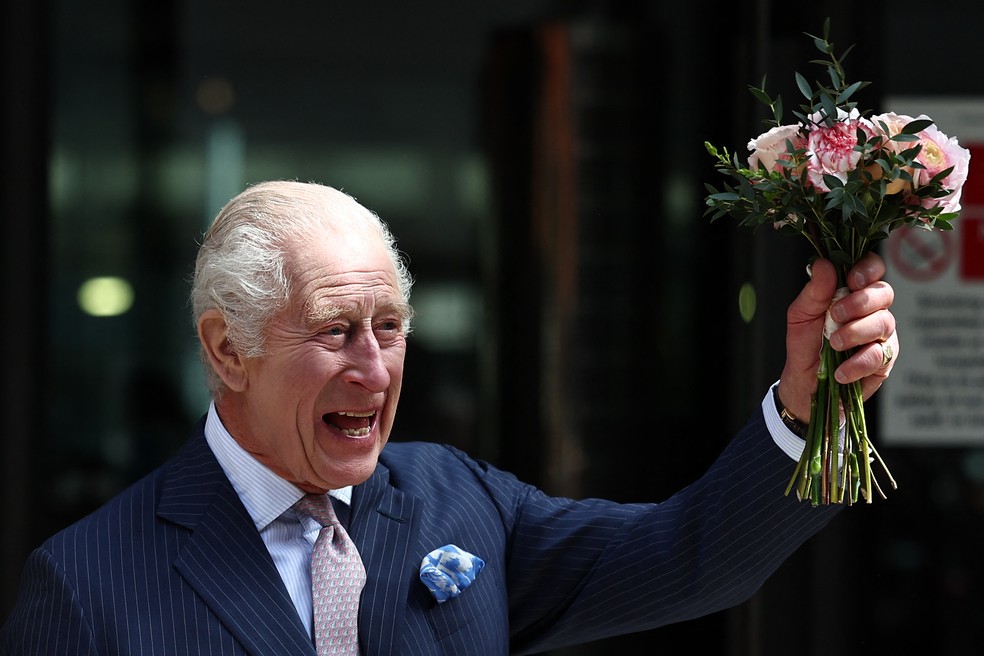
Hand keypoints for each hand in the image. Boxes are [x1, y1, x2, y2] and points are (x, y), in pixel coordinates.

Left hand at [777, 252, 897, 419]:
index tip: (851, 280)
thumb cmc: (805, 344)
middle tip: (836, 315)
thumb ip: (814, 290)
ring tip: (834, 344)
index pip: (872, 268)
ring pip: (884, 323)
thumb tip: (823, 263)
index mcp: (852, 292)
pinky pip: (879, 355)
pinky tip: (840, 371)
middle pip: (884, 292)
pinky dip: (857, 363)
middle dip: (860, 302)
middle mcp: (872, 310)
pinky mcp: (884, 360)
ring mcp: (881, 334)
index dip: (868, 269)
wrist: (805, 382)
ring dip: (856, 332)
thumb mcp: (801, 315)